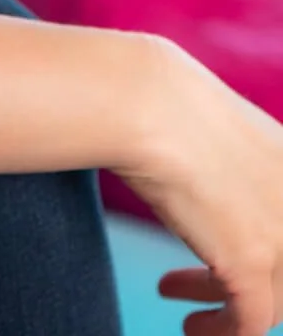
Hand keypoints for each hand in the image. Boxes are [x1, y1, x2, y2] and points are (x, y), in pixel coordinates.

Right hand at [113, 41, 282, 335]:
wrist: (144, 101)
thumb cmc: (160, 102)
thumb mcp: (213, 131)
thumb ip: (231, 163)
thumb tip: (215, 188)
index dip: (265, 255)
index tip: (223, 261)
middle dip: (248, 283)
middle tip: (206, 284)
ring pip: (274, 299)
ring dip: (227, 309)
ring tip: (186, 310)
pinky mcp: (254, 261)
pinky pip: (249, 322)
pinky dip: (220, 331)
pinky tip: (190, 327)